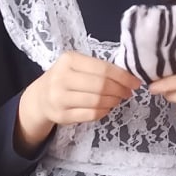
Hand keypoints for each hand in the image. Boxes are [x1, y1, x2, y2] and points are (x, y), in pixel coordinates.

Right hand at [15, 52, 140, 152]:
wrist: (40, 97)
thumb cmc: (65, 78)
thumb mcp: (76, 65)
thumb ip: (98, 68)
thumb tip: (128, 78)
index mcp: (68, 60)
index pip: (102, 69)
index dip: (123, 77)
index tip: (135, 82)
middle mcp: (61, 78)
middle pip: (101, 86)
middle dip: (120, 90)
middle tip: (128, 92)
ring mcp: (59, 98)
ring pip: (97, 101)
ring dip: (113, 101)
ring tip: (117, 99)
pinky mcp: (61, 116)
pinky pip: (91, 114)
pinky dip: (104, 111)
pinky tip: (106, 107)